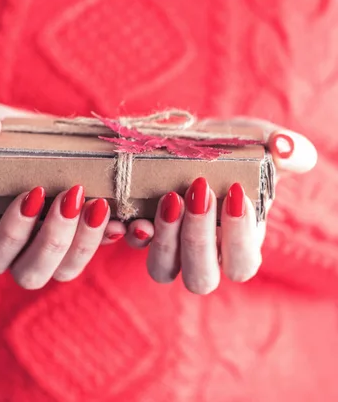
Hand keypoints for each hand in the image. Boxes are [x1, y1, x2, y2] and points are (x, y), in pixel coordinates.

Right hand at [0, 104, 126, 288]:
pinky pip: (97, 250)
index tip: (34, 192)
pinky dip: (111, 238)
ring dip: (85, 242)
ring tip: (99, 204)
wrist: (38, 133)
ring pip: (65, 270)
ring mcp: (52, 244)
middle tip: (72, 195)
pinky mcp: (82, 233)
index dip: (11, 234)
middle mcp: (19, 246)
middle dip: (53, 240)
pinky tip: (123, 219)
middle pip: (31, 273)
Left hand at [122, 119, 317, 293]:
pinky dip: (125, 230)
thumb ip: (289, 149)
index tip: (235, 193)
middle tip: (200, 191)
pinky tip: (125, 209)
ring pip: (163, 269)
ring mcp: (170, 243)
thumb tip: (286, 149)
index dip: (240, 237)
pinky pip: (129, 241)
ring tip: (169, 199)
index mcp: (239, 242)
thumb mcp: (264, 142)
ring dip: (164, 240)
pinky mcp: (143, 225)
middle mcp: (204, 252)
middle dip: (199, 238)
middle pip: (201, 276)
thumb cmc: (236, 147)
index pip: (242, 263)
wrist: (196, 137)